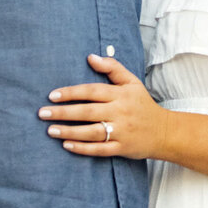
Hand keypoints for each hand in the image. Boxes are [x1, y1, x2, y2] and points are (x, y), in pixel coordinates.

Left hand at [39, 55, 167, 160]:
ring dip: (69, 132)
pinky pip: (99, 149)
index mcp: (120, 94)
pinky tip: (66, 146)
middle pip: (88, 112)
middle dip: (63, 112)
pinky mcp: (121, 148)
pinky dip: (82, 148)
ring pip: (91, 132)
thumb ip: (112, 68)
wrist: (164, 131)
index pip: (92, 91)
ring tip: (50, 130)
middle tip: (42, 113)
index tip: (52, 95)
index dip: (71, 93)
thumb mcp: (132, 82)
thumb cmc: (143, 104)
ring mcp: (121, 131)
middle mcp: (120, 112)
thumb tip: (90, 57)